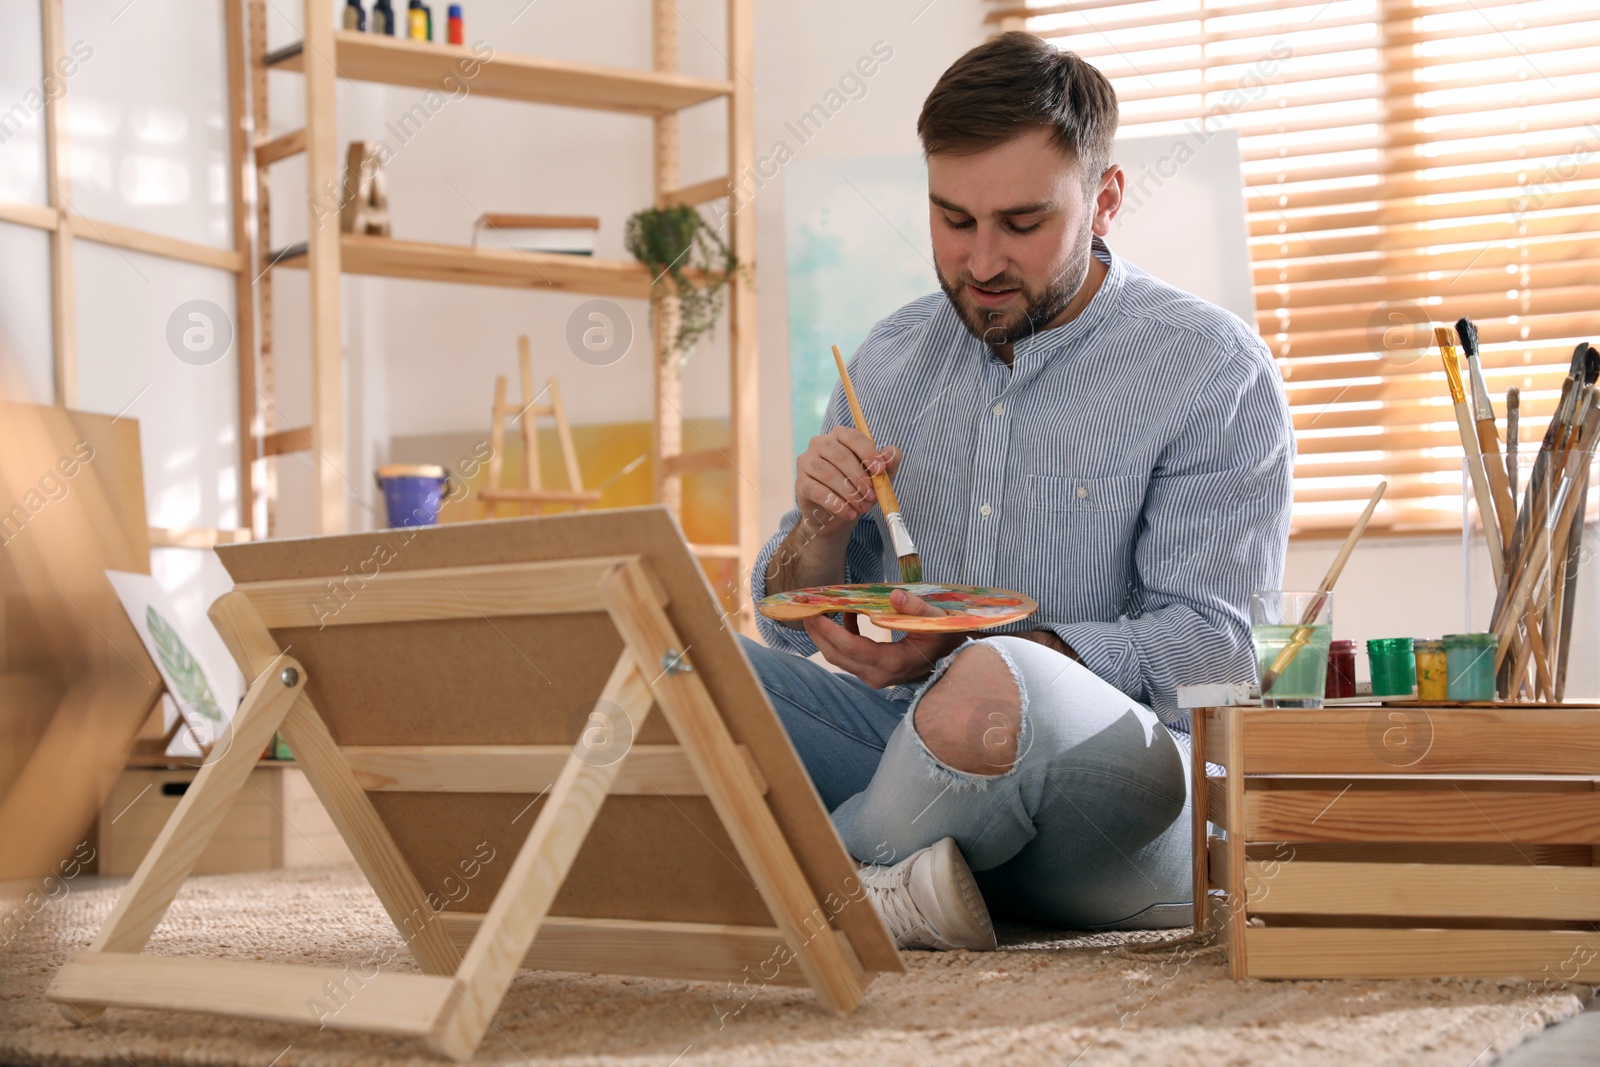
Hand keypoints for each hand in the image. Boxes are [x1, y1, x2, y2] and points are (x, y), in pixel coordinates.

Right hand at [795, 427, 900, 540]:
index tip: (881, 471)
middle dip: (860, 478)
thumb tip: (889, 457)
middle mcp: (819, 443)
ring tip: (863, 507)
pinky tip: (849, 513)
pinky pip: (817, 491)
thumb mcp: (879, 474)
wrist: (838, 514)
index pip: (853, 437)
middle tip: (873, 496)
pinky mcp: (800, 483)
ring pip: (828, 474)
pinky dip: (836, 504)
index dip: (868, 453)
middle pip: (840, 455)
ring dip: (849, 493)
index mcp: (839, 435)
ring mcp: (807, 462)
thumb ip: (888, 461)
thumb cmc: (859, 487)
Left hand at [805, 587, 977, 688]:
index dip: (829, 629)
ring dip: (826, 633)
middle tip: (805, 607)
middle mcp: (878, 675)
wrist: (954, 659)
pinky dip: (842, 634)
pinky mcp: (873, 671)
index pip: (850, 647)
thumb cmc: (946, 637)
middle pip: (836, 654)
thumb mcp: (937, 620)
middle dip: (818, 631)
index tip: (814, 611)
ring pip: (839, 656)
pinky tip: (846, 613)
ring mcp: (874, 676)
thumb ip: (917, 608)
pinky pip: (849, 654)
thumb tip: (895, 595)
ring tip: (819, 607)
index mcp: (891, 663)